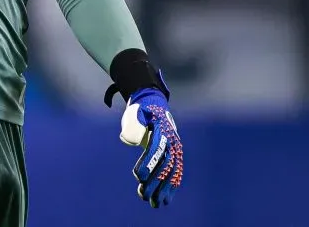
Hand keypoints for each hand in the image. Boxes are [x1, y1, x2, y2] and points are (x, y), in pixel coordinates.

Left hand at [119, 87, 183, 207]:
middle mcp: (172, 140)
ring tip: (154, 204)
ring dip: (163, 189)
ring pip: (171, 172)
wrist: (155, 105)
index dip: (148, 162)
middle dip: (155, 181)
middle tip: (143, 196)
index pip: (156, 147)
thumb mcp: (134, 112)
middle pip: (165, 164)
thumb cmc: (140, 110)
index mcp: (161, 128)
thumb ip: (132, 124)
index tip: (138, 177)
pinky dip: (170, 187)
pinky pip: (175, 173)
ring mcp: (176, 149)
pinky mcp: (175, 156)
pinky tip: (164, 200)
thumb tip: (133, 142)